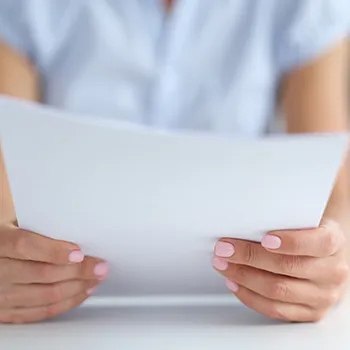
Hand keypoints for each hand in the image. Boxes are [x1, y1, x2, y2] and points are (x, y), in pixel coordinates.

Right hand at [0, 223, 108, 323]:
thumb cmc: (8, 237)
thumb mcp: (18, 224)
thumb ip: (42, 229)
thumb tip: (77, 234)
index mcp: (0, 243)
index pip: (26, 246)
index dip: (55, 251)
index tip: (79, 253)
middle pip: (42, 273)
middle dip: (78, 271)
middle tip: (100, 267)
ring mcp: (0, 293)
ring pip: (44, 296)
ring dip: (77, 288)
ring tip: (95, 279)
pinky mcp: (5, 311)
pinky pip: (39, 312)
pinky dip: (65, 303)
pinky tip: (80, 293)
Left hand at [213, 220, 348, 321]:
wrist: (327, 255)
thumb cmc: (309, 233)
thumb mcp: (305, 219)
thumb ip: (285, 216)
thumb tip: (250, 209)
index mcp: (333, 243)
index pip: (317, 243)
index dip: (290, 242)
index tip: (265, 239)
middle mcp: (332, 272)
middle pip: (287, 267)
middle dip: (249, 257)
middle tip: (225, 249)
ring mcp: (322, 296)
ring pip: (278, 291)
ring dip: (243, 277)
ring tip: (224, 265)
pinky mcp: (310, 312)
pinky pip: (276, 310)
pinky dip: (250, 296)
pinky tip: (235, 283)